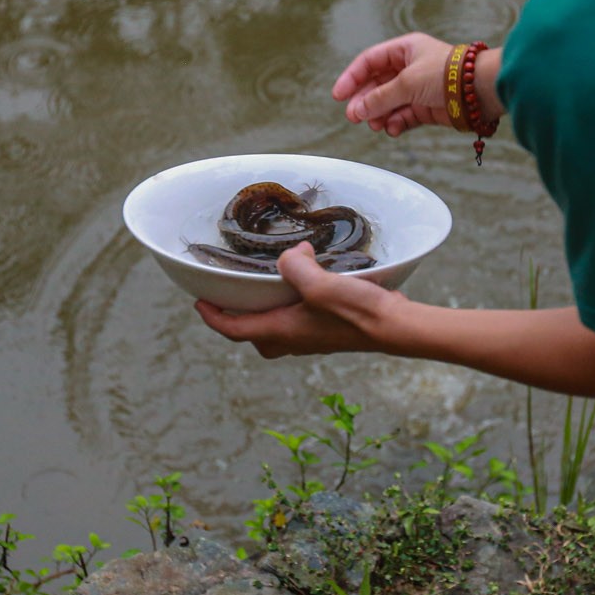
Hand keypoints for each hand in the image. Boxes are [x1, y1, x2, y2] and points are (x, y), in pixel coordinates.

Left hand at [195, 242, 402, 357]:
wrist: (394, 327)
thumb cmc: (356, 311)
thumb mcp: (320, 285)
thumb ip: (296, 268)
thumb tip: (292, 255)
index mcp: (281, 331)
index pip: (233, 329)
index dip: (212, 316)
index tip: (199, 301)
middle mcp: (294, 339)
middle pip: (255, 336)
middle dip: (238, 320)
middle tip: (232, 298)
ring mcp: (313, 337)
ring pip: (278, 331)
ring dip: (266, 315)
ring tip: (266, 288)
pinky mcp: (330, 330)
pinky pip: (300, 322)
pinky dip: (291, 307)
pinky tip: (304, 284)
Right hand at [333, 32, 488, 137]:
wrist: (480, 91)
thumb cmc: (445, 75)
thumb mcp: (406, 83)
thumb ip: (379, 97)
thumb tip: (357, 110)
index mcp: (405, 49)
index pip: (369, 61)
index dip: (352, 77)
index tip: (338, 96)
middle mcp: (410, 67)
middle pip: (377, 84)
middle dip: (365, 101)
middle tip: (354, 117)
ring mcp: (419, 88)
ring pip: (389, 102)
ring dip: (379, 114)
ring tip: (374, 125)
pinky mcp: (427, 107)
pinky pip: (404, 116)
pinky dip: (395, 123)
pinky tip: (391, 129)